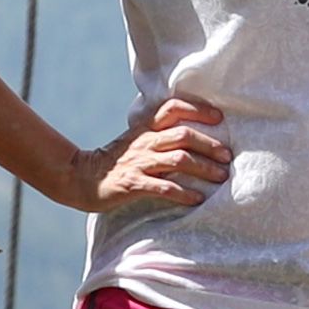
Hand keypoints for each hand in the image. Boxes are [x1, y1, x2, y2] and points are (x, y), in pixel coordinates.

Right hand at [73, 95, 232, 213]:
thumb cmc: (115, 161)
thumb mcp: (135, 141)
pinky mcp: (133, 184)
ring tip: (220, 177)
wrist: (80, 177)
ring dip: (203, 168)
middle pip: (183, 135)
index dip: (197, 110)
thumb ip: (159, 136)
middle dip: (210, 145)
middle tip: (227, 156)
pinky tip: (197, 199)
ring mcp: (139, 162)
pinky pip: (164, 187)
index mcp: (145, 129)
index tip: (219, 118)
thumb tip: (192, 137)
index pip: (173, 109)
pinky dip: (184, 193)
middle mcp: (145, 142)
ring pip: (179, 160)